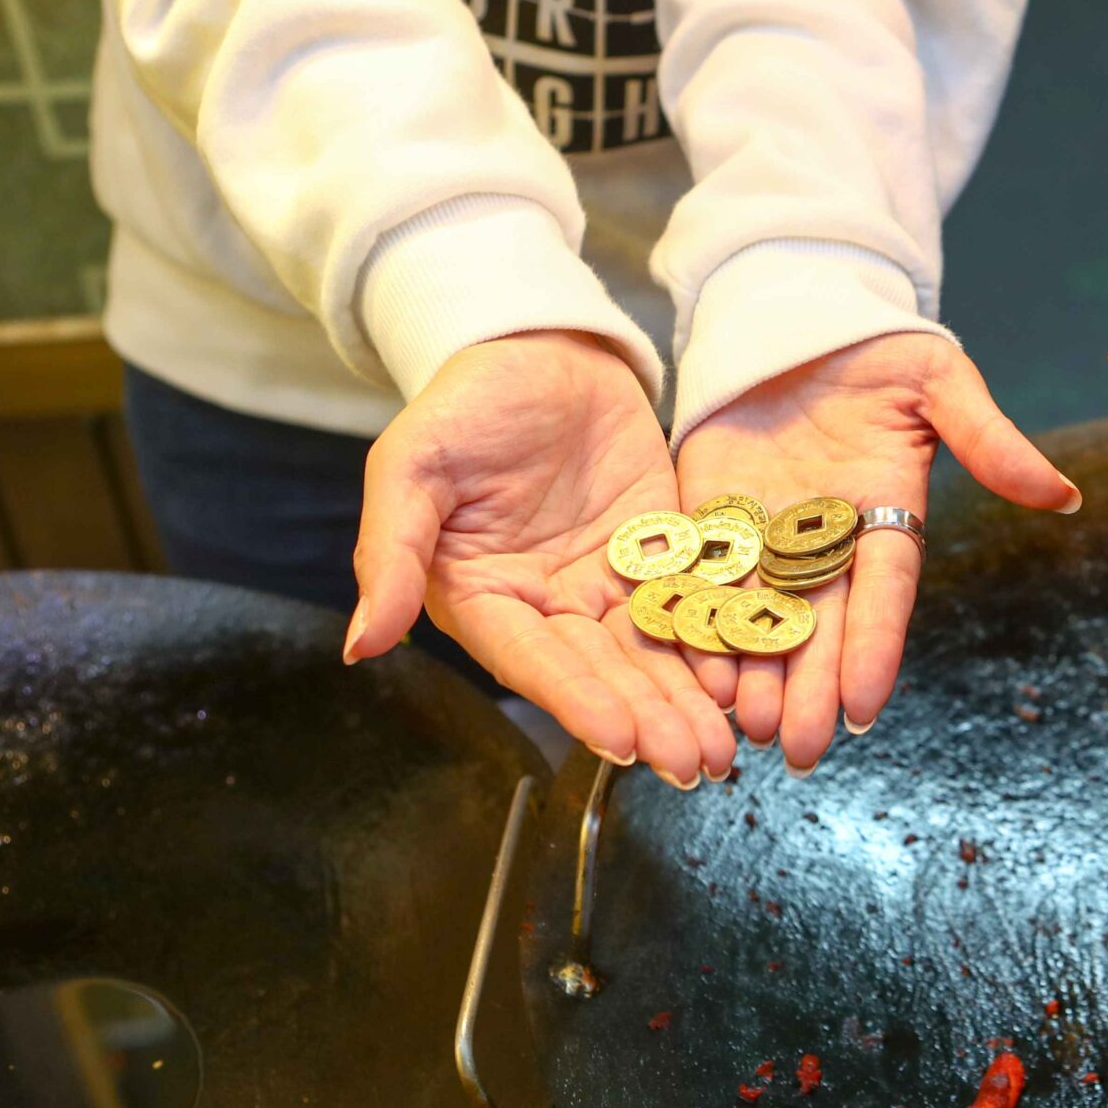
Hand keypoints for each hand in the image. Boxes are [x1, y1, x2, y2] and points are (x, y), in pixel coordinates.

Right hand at [346, 331, 734, 786]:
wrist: (538, 345)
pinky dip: (719, 640)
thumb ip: (387, 553)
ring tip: (727, 747)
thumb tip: (358, 645)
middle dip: (650, 718)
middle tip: (695, 762)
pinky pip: (694, 603)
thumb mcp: (410, 466)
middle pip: (604, 671)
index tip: (621, 740)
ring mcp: (609, 582)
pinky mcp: (662, 551)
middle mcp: (548, 605)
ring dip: (690, 700)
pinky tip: (748, 674)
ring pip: (653, 652)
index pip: (533, 661)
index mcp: (483, 599)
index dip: (577, 700)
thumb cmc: (462, 404)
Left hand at [676, 333, 1078, 772]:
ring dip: (753, 673)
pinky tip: (692, 670)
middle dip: (808, 688)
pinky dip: (698, 622)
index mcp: (887, 516)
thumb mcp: (940, 383)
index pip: (883, 594)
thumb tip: (1062, 494)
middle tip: (796, 750)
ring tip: (744, 727)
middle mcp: (827, 541)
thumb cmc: (880, 348)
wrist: (799, 311)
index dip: (874, 648)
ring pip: (761, 616)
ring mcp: (767, 532)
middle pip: (820, 625)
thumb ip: (989, 441)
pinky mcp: (712, 514)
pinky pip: (704, 577)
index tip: (863, 706)